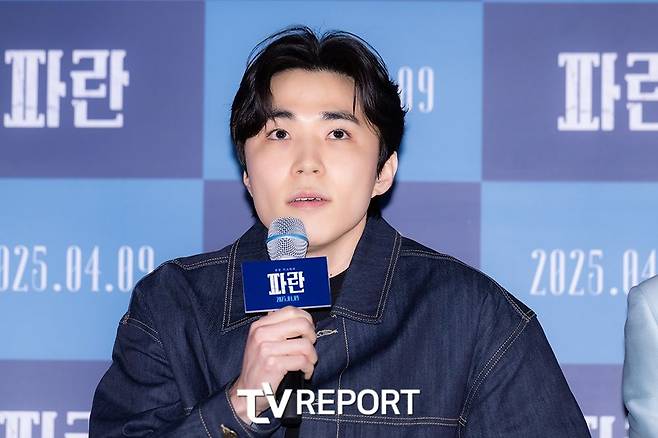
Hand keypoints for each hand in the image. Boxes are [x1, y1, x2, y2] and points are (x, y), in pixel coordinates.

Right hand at [228, 306, 317, 422]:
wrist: (246, 391)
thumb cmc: (258, 367)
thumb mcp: (261, 342)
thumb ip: (276, 328)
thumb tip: (299, 318)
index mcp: (260, 325)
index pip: (291, 311)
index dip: (306, 320)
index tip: (308, 331)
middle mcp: (261, 333)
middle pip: (302, 324)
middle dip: (312, 336)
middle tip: (309, 347)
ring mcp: (266, 348)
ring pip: (305, 344)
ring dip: (312, 356)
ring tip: (308, 362)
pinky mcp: (273, 364)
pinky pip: (302, 361)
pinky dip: (308, 368)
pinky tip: (304, 372)